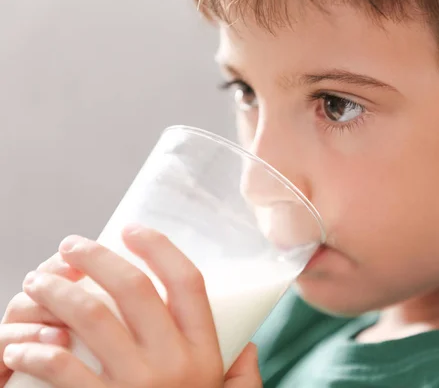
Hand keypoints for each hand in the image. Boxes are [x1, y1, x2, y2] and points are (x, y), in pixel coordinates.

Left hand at [2, 226, 261, 386]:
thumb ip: (243, 376)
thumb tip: (252, 346)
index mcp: (206, 353)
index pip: (188, 283)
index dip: (160, 248)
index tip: (133, 229)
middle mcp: (176, 363)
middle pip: (135, 289)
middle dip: (98, 257)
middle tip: (73, 245)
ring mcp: (138, 386)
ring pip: (93, 317)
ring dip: (58, 292)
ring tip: (38, 282)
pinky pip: (62, 368)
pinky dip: (36, 349)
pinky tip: (21, 342)